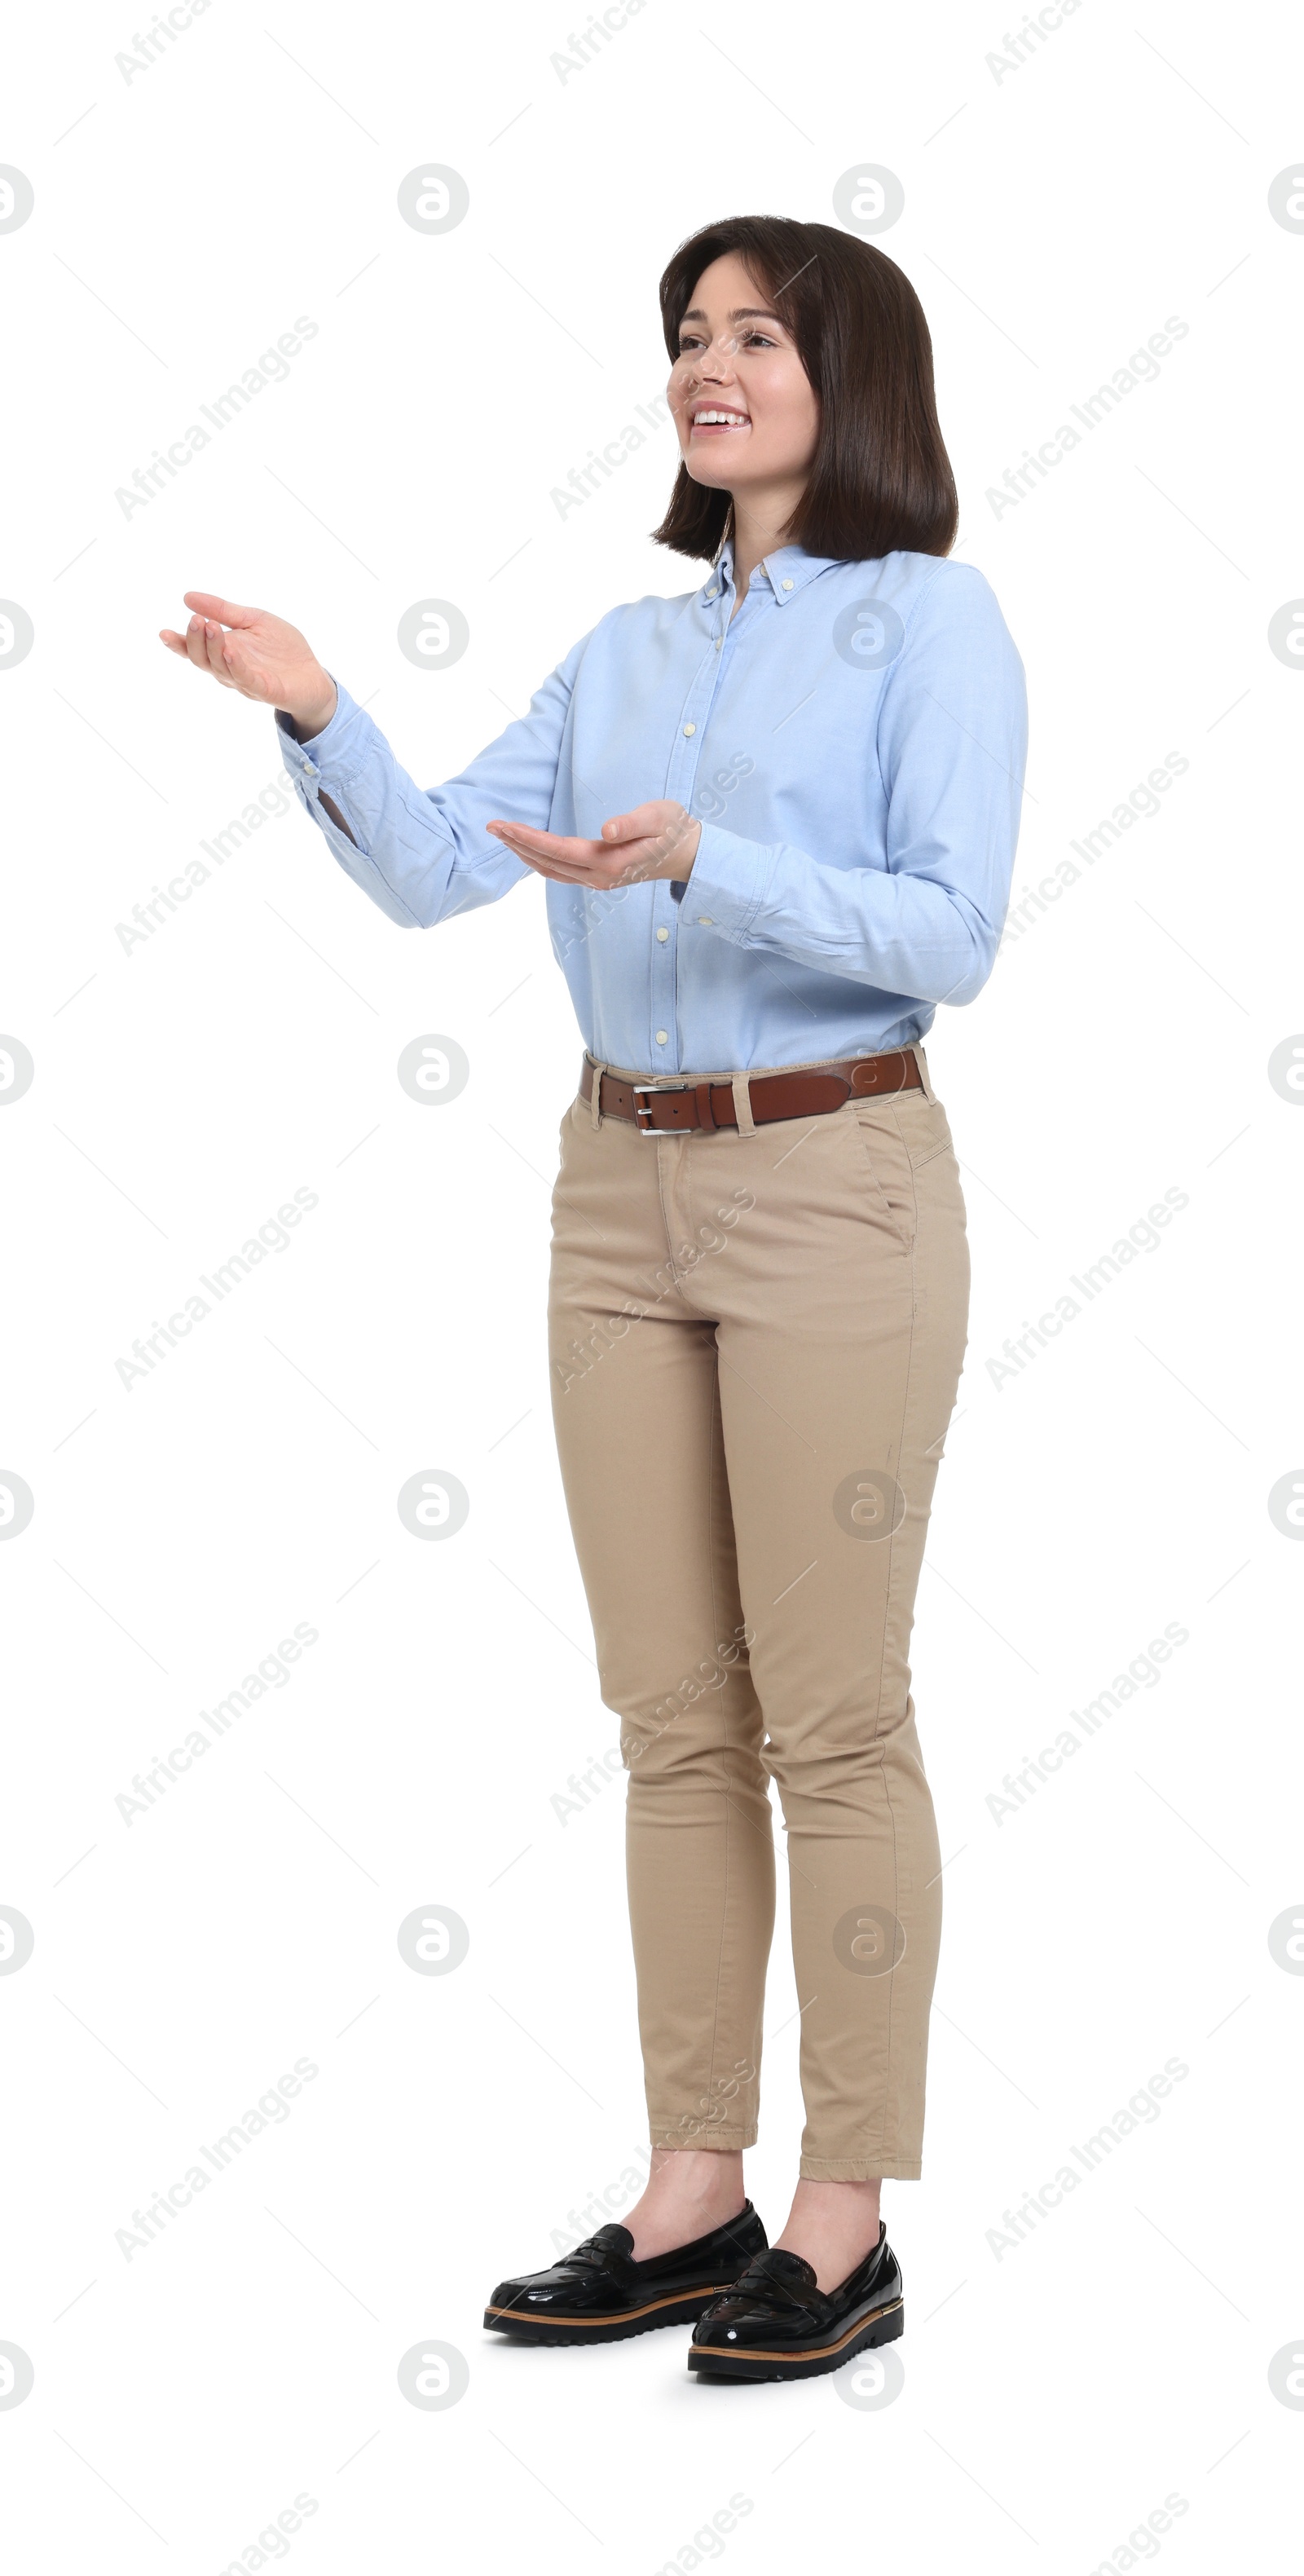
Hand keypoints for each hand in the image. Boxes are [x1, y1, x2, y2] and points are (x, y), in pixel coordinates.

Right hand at [158, 592, 337, 736]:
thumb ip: (224, 611)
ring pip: (221, 669)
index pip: (195, 650)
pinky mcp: (265, 689)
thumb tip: (188, 597)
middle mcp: (230, 668)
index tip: (163, 633)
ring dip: (214, 648)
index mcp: (224, 651)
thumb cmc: (282, 649)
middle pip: (203, 659)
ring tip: (211, 627)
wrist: (313, 675)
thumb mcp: (253, 620)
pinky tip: (230, 652)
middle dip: (196, 640)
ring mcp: (246, 681)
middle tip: (195, 619)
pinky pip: (246, 679)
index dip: (179, 644)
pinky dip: (236, 666)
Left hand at [485, 799, 700, 886]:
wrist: (687, 854)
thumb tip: (606, 831)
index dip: (528, 838)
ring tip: (501, 835)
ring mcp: (596, 881)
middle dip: (516, 844)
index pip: (558, 849)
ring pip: (550, 870)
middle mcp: (598, 876)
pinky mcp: (596, 878)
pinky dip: (538, 860)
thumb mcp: (659, 817)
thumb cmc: (673, 829)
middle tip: (490, 825)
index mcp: (608, 861)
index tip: (503, 825)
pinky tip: (526, 849)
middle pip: (547, 862)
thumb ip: (633, 823)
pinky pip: (559, 872)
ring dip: (523, 854)